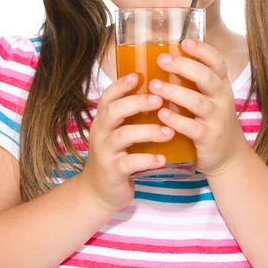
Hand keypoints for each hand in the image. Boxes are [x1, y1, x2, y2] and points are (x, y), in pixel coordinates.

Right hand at [81, 73, 168, 211]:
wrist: (99, 191)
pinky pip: (129, 163)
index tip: (139, 75)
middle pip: (114, 111)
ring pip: (124, 136)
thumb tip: (160, 91)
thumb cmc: (116, 155)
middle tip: (159, 99)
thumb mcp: (118, 131)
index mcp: (103, 119)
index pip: (108, 96)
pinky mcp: (113, 171)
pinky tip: (162, 158)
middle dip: (136, 103)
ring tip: (169, 131)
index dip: (121, 85)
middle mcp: (101, 132)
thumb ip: (131, 115)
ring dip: (148, 131)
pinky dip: (147, 160)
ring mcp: (105, 152)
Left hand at [150, 38, 248, 176]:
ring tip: (154, 85)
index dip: (202, 50)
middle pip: (206, 77)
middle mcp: (222, 99)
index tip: (184, 42)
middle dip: (184, 66)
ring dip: (175, 92)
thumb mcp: (210, 98)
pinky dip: (177, 120)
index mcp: (221, 85)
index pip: (217, 62)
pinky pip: (193, 128)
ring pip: (198, 102)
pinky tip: (162, 114)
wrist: (229, 156)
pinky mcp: (209, 138)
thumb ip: (193, 82)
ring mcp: (217, 119)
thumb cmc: (212, 120)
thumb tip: (160, 59)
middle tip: (161, 60)